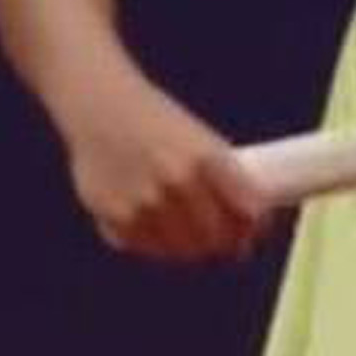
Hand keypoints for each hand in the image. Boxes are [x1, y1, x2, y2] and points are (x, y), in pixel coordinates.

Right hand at [65, 75, 267, 262]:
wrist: (99, 104)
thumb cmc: (156, 122)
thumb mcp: (200, 139)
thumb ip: (225, 179)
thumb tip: (251, 225)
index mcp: (206, 158)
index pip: (249, 211)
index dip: (256, 226)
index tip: (254, 231)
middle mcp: (176, 181)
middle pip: (217, 238)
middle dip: (225, 243)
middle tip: (224, 240)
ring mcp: (144, 202)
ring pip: (183, 251)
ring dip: (192, 248)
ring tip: (190, 235)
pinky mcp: (114, 216)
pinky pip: (147, 249)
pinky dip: (156, 245)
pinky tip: (157, 228)